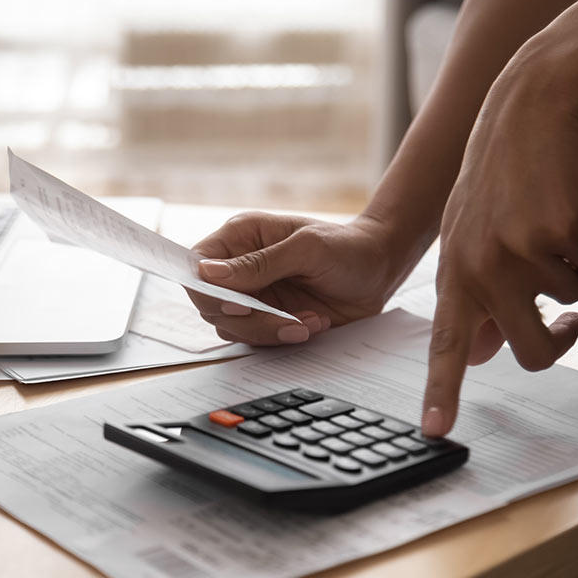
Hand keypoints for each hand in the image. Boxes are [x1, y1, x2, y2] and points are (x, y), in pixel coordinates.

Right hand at [187, 212, 403, 344]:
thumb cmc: (346, 247)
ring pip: (232, 328)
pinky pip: (258, 339)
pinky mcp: (268, 319)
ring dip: (270, 331)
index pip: (198, 266)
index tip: (238, 305)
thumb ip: (259, 263)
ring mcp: (253, 295)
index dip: (207, 291)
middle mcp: (240, 268)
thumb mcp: (306, 248)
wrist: (379, 271)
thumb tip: (208, 274)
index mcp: (240, 238)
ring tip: (309, 320)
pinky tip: (313, 323)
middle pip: (210, 304)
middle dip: (248, 320)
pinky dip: (284, 338)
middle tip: (284, 319)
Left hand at [422, 66, 577, 436]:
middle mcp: (478, 268)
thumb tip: (488, 352)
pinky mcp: (557, 233)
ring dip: (567, 274)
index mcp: (453, 272)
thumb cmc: (500, 179)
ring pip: (567, 303)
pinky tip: (562, 207)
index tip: (434, 430)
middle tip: (570, 322)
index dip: (442, 390)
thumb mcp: (471, 237)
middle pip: (529, 352)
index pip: (446, 343)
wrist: (528, 108)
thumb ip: (477, 295)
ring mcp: (517, 251)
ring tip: (544, 225)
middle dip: (557, 343)